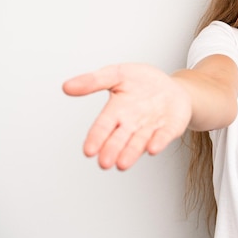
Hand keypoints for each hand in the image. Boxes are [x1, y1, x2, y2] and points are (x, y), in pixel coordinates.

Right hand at [62, 63, 191, 169]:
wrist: (171, 86)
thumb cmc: (142, 82)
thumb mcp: (117, 74)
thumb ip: (94, 80)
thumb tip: (66, 87)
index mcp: (116, 111)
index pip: (103, 127)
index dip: (96, 138)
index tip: (89, 151)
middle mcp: (132, 124)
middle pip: (119, 139)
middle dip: (112, 150)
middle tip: (104, 163)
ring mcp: (151, 128)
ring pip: (139, 142)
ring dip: (131, 153)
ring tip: (122, 164)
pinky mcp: (170, 128)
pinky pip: (164, 135)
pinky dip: (158, 142)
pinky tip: (152, 149)